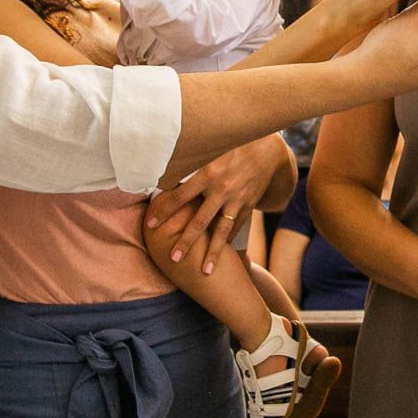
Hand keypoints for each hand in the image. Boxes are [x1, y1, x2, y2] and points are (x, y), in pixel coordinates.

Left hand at [148, 134, 291, 271]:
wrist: (268, 150)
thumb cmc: (233, 147)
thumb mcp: (212, 151)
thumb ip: (191, 163)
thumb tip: (164, 171)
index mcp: (208, 173)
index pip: (179, 196)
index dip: (163, 210)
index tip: (149, 224)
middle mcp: (221, 189)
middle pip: (199, 220)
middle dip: (186, 241)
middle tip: (173, 258)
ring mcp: (237, 199)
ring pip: (221, 230)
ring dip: (213, 252)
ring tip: (205, 270)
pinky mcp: (249, 204)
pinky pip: (237, 225)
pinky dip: (228, 239)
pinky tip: (222, 253)